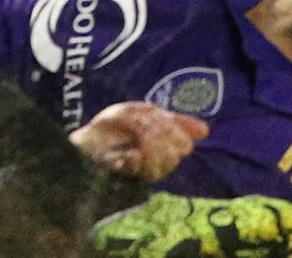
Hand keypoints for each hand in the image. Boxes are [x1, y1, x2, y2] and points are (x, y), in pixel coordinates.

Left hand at [71, 102, 209, 182]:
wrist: (86, 139)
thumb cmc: (113, 126)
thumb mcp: (140, 113)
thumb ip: (170, 120)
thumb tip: (206, 131)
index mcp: (164, 144)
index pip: (183, 143)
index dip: (175, 131)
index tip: (160, 120)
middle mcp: (159, 161)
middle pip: (176, 153)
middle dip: (162, 135)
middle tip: (144, 128)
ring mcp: (146, 171)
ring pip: (164, 164)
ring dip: (152, 147)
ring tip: (138, 141)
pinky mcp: (131, 178)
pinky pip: (144, 173)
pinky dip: (138, 160)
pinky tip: (130, 154)